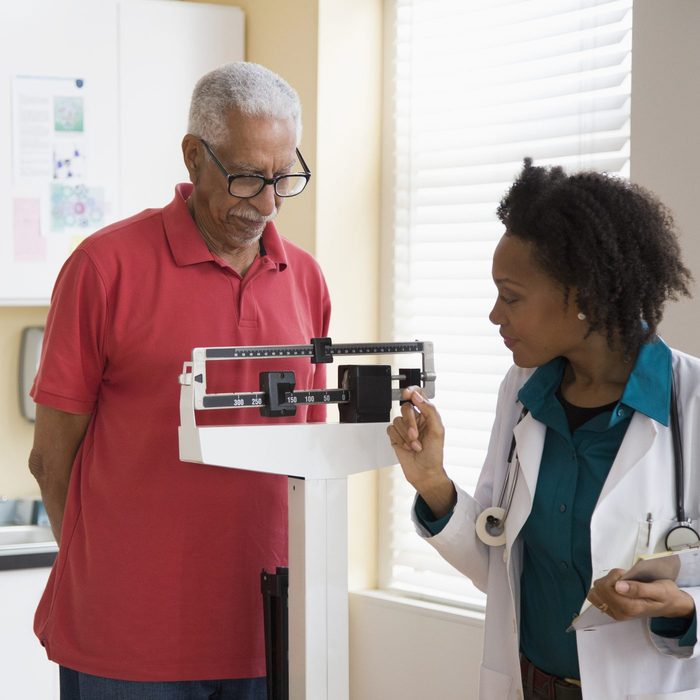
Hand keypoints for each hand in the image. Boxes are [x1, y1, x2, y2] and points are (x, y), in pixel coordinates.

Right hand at [386, 387, 454, 517]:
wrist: (425, 473)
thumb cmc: (434, 454)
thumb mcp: (437, 430)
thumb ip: (429, 410)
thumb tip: (417, 396)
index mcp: (427, 415)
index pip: (418, 395)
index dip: (411, 391)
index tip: (408, 394)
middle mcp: (415, 419)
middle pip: (405, 408)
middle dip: (409, 423)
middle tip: (415, 435)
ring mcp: (404, 428)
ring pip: (396, 420)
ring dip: (405, 435)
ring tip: (414, 445)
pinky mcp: (395, 437)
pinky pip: (390, 430)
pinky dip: (398, 439)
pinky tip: (406, 447)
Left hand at [587, 568, 694, 620]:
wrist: (670, 604)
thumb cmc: (665, 595)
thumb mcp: (657, 589)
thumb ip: (638, 588)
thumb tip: (617, 586)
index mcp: (629, 608)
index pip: (606, 588)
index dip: (614, 576)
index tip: (626, 574)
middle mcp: (620, 612)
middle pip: (599, 589)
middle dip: (609, 579)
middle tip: (626, 578)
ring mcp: (615, 612)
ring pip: (596, 592)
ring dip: (606, 583)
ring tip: (622, 583)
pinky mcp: (612, 610)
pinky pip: (597, 597)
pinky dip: (604, 588)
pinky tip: (617, 587)